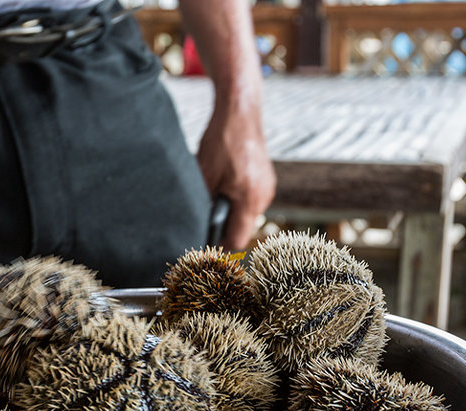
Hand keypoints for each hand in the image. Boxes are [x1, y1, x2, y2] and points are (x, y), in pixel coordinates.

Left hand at [196, 105, 274, 250]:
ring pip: (247, 214)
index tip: (204, 238)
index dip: (219, 243)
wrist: (240, 112)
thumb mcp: (204, 175)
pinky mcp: (267, 180)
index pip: (237, 240)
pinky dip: (238, 197)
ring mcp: (268, 188)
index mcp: (249, 198)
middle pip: (243, 228)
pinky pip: (252, 199)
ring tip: (217, 191)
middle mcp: (263, 196)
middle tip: (206, 211)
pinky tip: (227, 182)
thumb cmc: (221, 140)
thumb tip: (197, 224)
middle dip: (224, 224)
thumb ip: (204, 204)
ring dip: (231, 210)